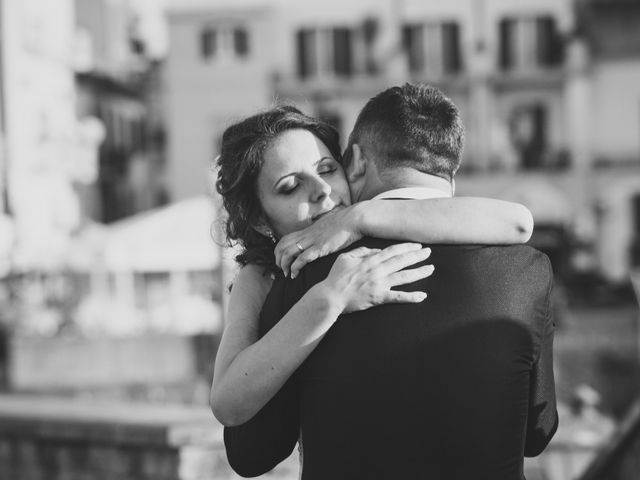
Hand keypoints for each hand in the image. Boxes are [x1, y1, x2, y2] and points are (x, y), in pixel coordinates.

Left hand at [275, 205, 362, 278]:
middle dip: (278, 259)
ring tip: (286, 274)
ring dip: (284, 265)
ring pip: (288, 252)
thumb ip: (321, 232)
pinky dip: (295, 267)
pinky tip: (295, 274)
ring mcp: (313, 241)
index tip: (282, 260)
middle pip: (283, 245)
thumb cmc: (346, 224)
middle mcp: (307, 235)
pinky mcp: (320, 248)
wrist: (355, 219)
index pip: (285, 239)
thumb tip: (321, 238)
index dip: (279, 250)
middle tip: (282, 269)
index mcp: (308, 230)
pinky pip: (302, 258)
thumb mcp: (329, 226)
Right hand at [319, 243, 433, 313]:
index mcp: (370, 260)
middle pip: (401, 261)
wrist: (330, 296)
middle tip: (430, 252)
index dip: (406, 247)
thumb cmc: (335, 277)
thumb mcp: (345, 257)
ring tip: (431, 269)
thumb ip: (362, 251)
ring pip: (403, 277)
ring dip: (419, 272)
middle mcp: (377, 270)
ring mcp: (379, 284)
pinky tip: (423, 296)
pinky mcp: (378, 297)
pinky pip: (398, 297)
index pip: (392, 251)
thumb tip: (376, 250)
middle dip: (417, 256)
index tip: (417, 245)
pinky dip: (411, 297)